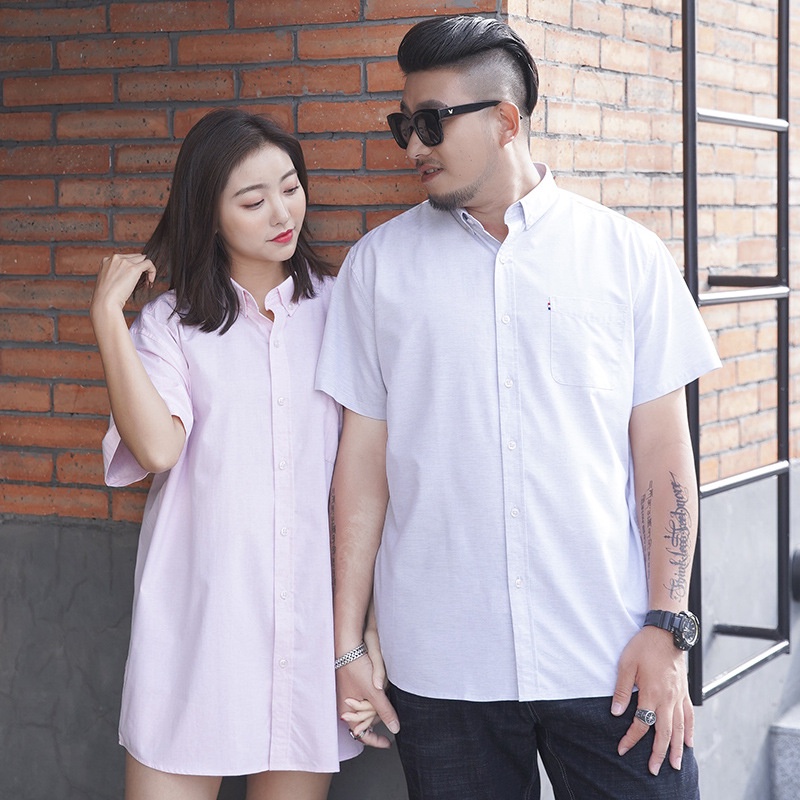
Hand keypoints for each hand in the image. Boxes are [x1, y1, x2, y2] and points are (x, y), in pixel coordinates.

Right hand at [90, 253, 155, 319]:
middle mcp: (116, 258)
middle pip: (136, 257)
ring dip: (147, 269)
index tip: (134, 278)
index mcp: (107, 260)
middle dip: (141, 267)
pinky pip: (149, 263)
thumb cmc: (106, 296)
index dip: (133, 266)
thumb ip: (115, 274)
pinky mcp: (134, 268)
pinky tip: (150, 281)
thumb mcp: (107, 280)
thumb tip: (127, 276)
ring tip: (147, 282)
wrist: (105, 301)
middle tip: (143, 281)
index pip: (126, 258)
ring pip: (143, 259)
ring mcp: (125, 262)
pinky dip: (153, 271)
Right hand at [337, 646, 398, 749]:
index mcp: (348, 713)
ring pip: (367, 709)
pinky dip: (374, 696)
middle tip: (387, 708)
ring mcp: (350, 696)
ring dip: (376, 705)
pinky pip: (366, 697)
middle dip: (377, 717)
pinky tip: (379, 687)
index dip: (375, 741)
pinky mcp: (353, 686)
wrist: (348, 646)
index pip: (362, 735)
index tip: (388, 743)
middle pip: (366, 721)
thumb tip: (395, 728)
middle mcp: (347, 707)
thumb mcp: (374, 692)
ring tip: (383, 693)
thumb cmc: (356, 668)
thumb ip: (385, 712)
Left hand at [612, 626, 693, 775]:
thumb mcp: (626, 664)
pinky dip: (689, 731)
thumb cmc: (643, 646)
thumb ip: (622, 690)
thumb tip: (617, 712)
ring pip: (679, 729)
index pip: (641, 724)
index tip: (623, 749)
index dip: (631, 739)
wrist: (666, 632)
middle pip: (664, 733)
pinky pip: (689, 716)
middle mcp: (667, 699)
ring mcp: (678, 696)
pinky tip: (688, 743)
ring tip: (674, 765)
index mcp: (652, 693)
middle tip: (654, 771)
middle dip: (658, 754)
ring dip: (676, 749)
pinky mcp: (684, 692)